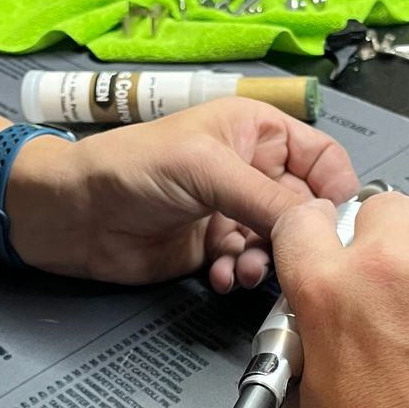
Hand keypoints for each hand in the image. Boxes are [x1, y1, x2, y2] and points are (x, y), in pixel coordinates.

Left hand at [6, 97, 358, 288]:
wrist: (74, 215)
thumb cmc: (129, 167)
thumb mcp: (206, 169)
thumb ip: (266, 198)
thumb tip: (318, 223)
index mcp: (256, 132)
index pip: (322, 158)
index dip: (334, 189)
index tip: (332, 223)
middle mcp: (249, 170)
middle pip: (303, 209)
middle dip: (296, 236)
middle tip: (286, 257)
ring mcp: (231, 211)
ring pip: (277, 243)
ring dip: (266, 261)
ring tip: (242, 268)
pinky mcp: (212, 247)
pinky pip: (246, 265)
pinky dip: (238, 275)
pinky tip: (219, 275)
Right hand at [270, 195, 408, 407]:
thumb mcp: (307, 404)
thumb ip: (298, 348)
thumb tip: (305, 330)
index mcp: (326, 289)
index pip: (303, 217)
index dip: (311, 232)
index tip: (323, 243)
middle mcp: (387, 264)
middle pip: (377, 205)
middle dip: (376, 235)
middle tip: (384, 273)